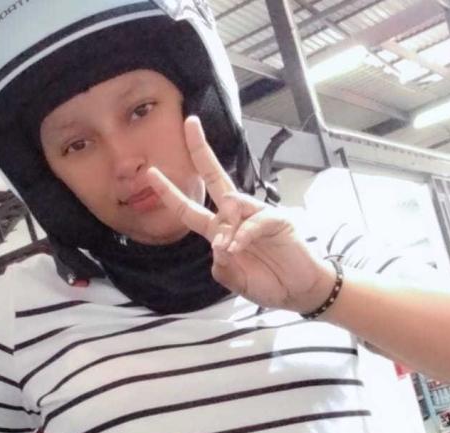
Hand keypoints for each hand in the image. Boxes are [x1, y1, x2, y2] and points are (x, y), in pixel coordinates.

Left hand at [146, 116, 333, 312]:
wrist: (298, 291)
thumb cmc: (267, 283)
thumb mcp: (234, 282)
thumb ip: (222, 267)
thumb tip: (221, 246)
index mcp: (220, 232)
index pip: (189, 209)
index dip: (169, 193)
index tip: (151, 174)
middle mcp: (236, 218)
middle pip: (214, 178)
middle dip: (200, 151)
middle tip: (189, 123)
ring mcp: (257, 215)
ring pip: (233, 202)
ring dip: (226, 225)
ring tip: (230, 249)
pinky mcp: (277, 219)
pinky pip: (255, 219)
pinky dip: (245, 233)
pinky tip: (239, 247)